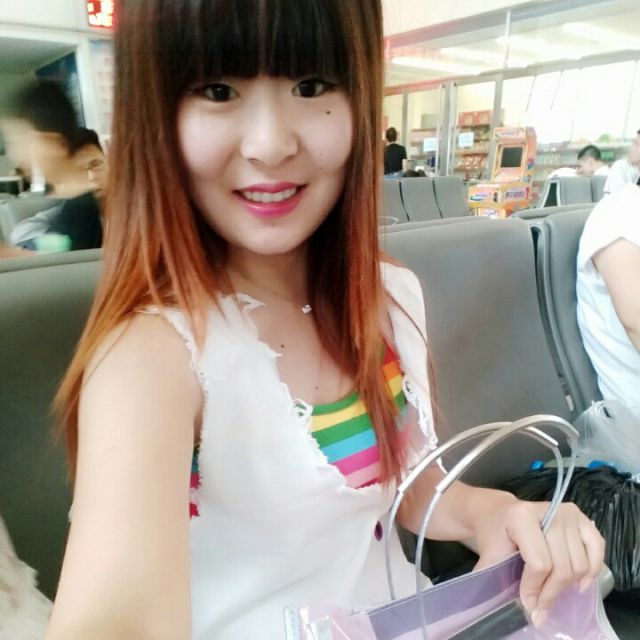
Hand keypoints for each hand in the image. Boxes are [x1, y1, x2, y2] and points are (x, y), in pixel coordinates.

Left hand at [473, 499, 604, 626]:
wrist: (502, 514)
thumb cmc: (496, 535)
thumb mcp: (490, 555)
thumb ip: (499, 580)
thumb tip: (523, 610)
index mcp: (522, 516)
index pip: (539, 563)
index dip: (534, 588)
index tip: (527, 604)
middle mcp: (550, 512)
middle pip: (562, 566)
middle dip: (550, 593)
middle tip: (540, 606)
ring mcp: (569, 514)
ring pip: (580, 564)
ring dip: (568, 586)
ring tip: (552, 590)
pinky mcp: (583, 519)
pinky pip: (598, 549)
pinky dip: (592, 571)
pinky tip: (580, 584)